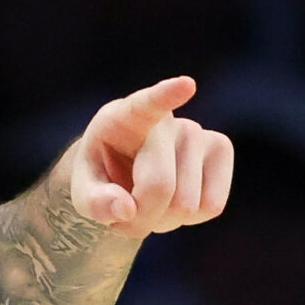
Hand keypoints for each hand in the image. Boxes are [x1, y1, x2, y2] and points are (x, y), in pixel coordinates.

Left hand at [68, 77, 234, 237]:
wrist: (126, 175)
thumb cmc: (103, 178)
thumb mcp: (83, 193)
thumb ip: (95, 203)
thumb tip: (127, 209)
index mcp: (125, 118)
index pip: (147, 105)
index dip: (167, 96)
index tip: (186, 85)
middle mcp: (167, 120)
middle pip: (160, 187)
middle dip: (141, 216)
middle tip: (127, 209)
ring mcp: (199, 132)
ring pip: (186, 205)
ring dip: (163, 220)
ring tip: (150, 202)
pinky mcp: (221, 150)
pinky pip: (211, 206)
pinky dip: (189, 219)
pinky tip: (175, 202)